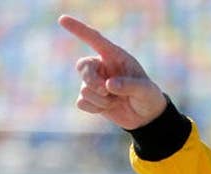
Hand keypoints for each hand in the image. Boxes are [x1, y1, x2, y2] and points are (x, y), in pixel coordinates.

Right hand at [58, 14, 167, 129]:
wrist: (146, 116)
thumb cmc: (148, 97)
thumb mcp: (145, 90)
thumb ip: (130, 85)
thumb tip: (108, 85)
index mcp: (115, 57)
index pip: (95, 40)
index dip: (78, 29)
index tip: (62, 19)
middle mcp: (102, 66)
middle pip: (83, 66)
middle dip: (91, 80)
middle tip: (105, 91)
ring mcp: (94, 82)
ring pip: (84, 88)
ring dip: (101, 99)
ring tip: (117, 101)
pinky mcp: (90, 98)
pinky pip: (82, 102)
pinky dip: (96, 108)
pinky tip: (109, 107)